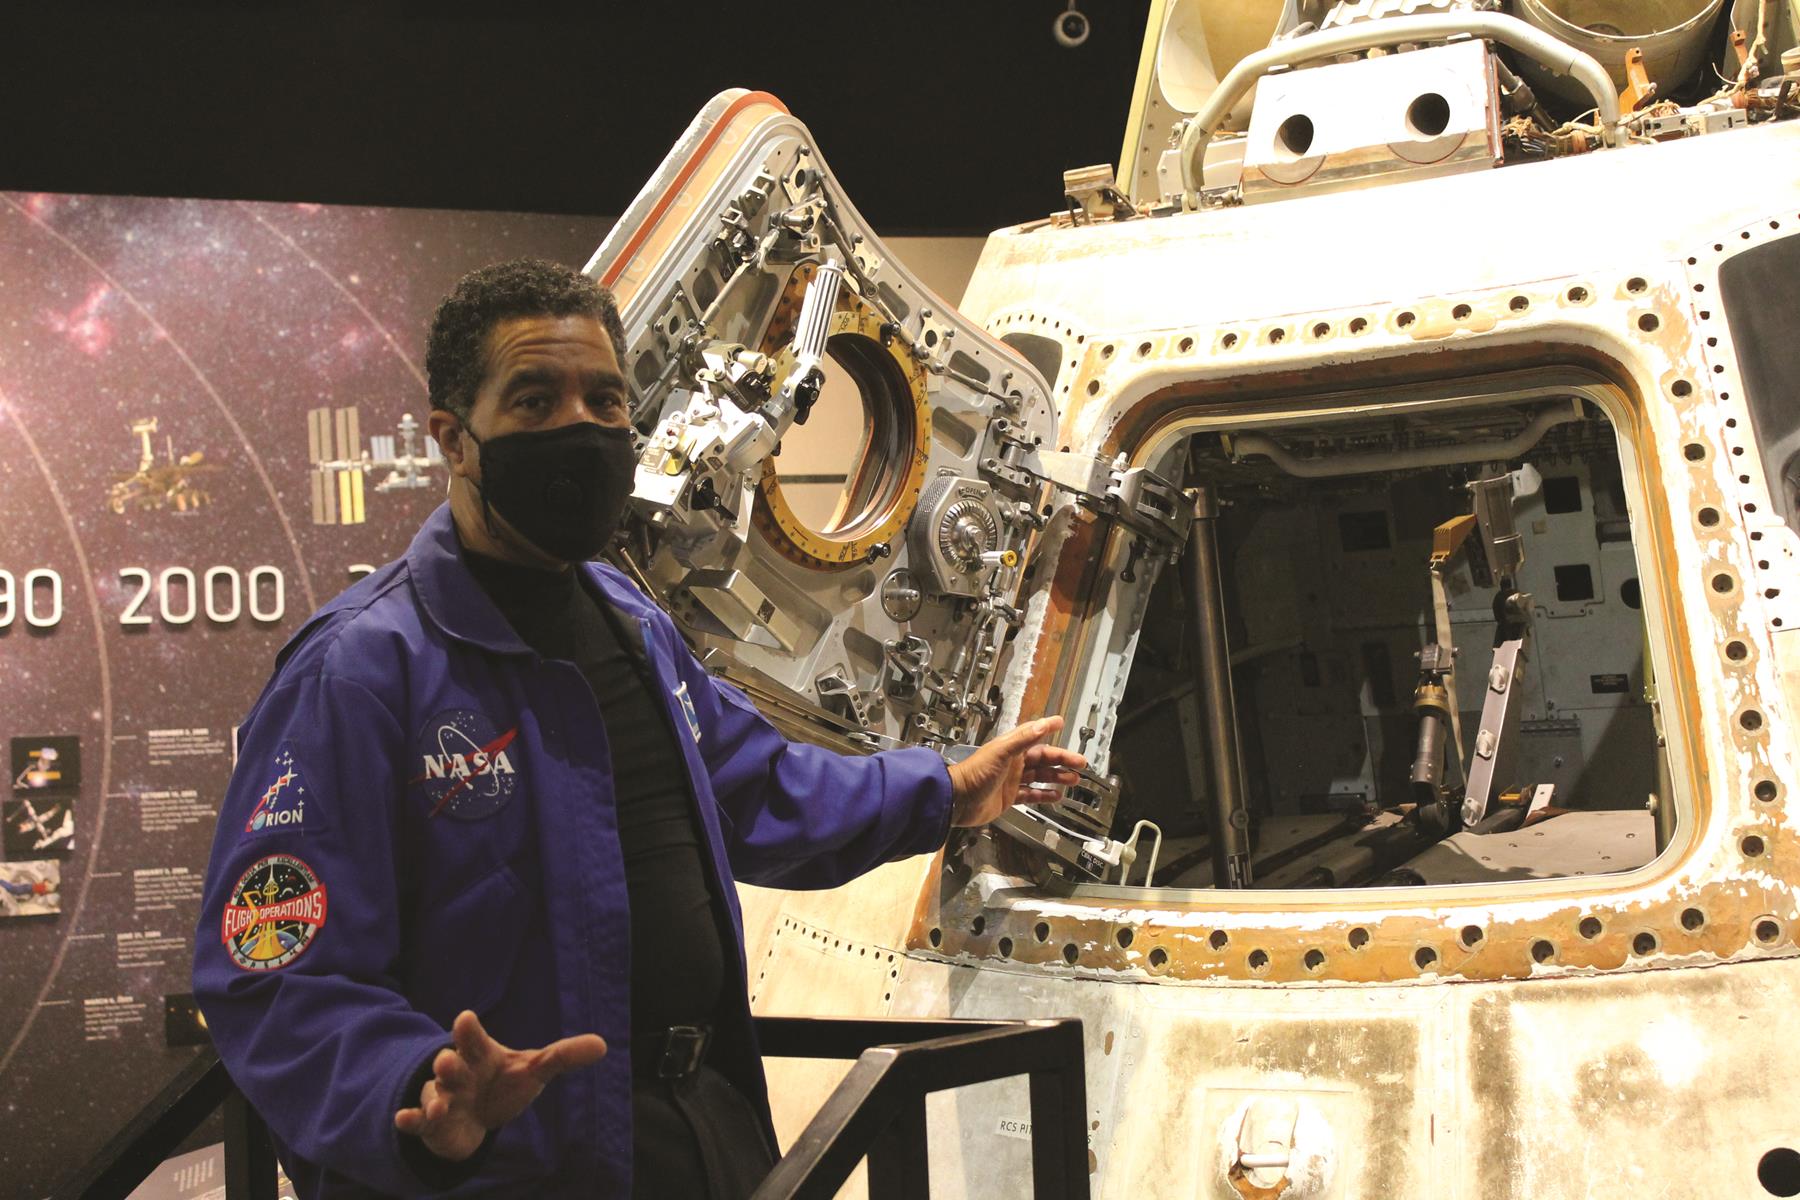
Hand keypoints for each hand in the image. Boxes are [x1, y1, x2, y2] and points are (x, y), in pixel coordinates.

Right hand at [393, 1010, 605, 1161]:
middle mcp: (458, 1072)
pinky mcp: (431, 1123)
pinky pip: (416, 1121)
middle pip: (452, 1066)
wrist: (476, 1114)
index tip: (465, 1018)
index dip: (470, 1030)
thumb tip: (603, 1044)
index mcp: (480, 1054)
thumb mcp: (533, 1070)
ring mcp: (442, 1097)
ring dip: (435, 1098)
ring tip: (440, 1104)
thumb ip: (562, 1057)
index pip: (474, 1039)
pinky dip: (410, 1121)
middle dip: (449, 1065)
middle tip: (447, 1060)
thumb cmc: (503, 1083)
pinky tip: (404, 1121)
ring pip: (434, 1095)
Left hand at [946, 716, 1086, 827]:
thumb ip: (1022, 739)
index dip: (1048, 729)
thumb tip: (1043, 724)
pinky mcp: (1010, 797)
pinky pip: (1032, 794)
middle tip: (1080, 763)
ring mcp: (1012, 780)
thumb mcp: (1000, 752)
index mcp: (1011, 748)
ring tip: (1073, 779)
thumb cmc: (974, 773)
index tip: (1061, 723)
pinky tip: (1056, 796)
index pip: (1034, 735)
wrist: (958, 800)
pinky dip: (1044, 795)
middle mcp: (1013, 762)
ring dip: (1057, 777)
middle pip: (1043, 758)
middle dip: (1062, 759)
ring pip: (1040, 777)